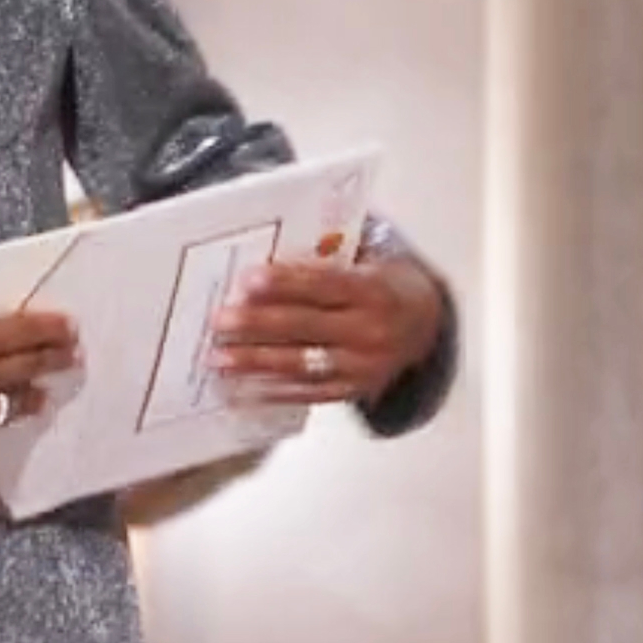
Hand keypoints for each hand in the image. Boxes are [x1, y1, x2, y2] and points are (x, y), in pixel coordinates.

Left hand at [208, 252, 444, 407]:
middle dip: (257, 325)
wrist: (424, 323)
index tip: (246, 281)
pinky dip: (274, 391)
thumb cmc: (380, 280)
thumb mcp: (368, 258)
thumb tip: (270, 249)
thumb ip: (328, 256)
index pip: (323, 285)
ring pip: (302, 365)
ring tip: (219, 359)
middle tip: (218, 322)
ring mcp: (361, 367)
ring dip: (256, 363)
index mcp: (372, 290)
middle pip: (306, 327)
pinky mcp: (353, 391)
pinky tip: (244, 388)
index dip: (285, 283)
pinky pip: (309, 393)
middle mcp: (369, 332)